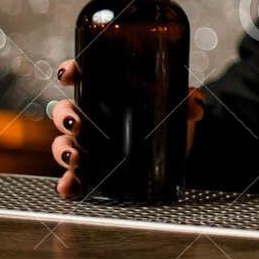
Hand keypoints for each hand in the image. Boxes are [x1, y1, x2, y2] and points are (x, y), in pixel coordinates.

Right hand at [48, 61, 205, 199]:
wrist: (179, 142)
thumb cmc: (168, 113)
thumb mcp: (176, 103)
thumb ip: (186, 99)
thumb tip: (194, 105)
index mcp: (107, 89)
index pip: (82, 74)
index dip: (70, 71)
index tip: (68, 75)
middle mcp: (93, 114)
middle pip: (65, 111)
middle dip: (65, 117)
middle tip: (77, 125)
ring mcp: (91, 142)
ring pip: (64, 143)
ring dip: (64, 151)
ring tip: (76, 158)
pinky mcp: (96, 169)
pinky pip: (73, 176)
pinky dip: (68, 183)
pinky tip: (69, 188)